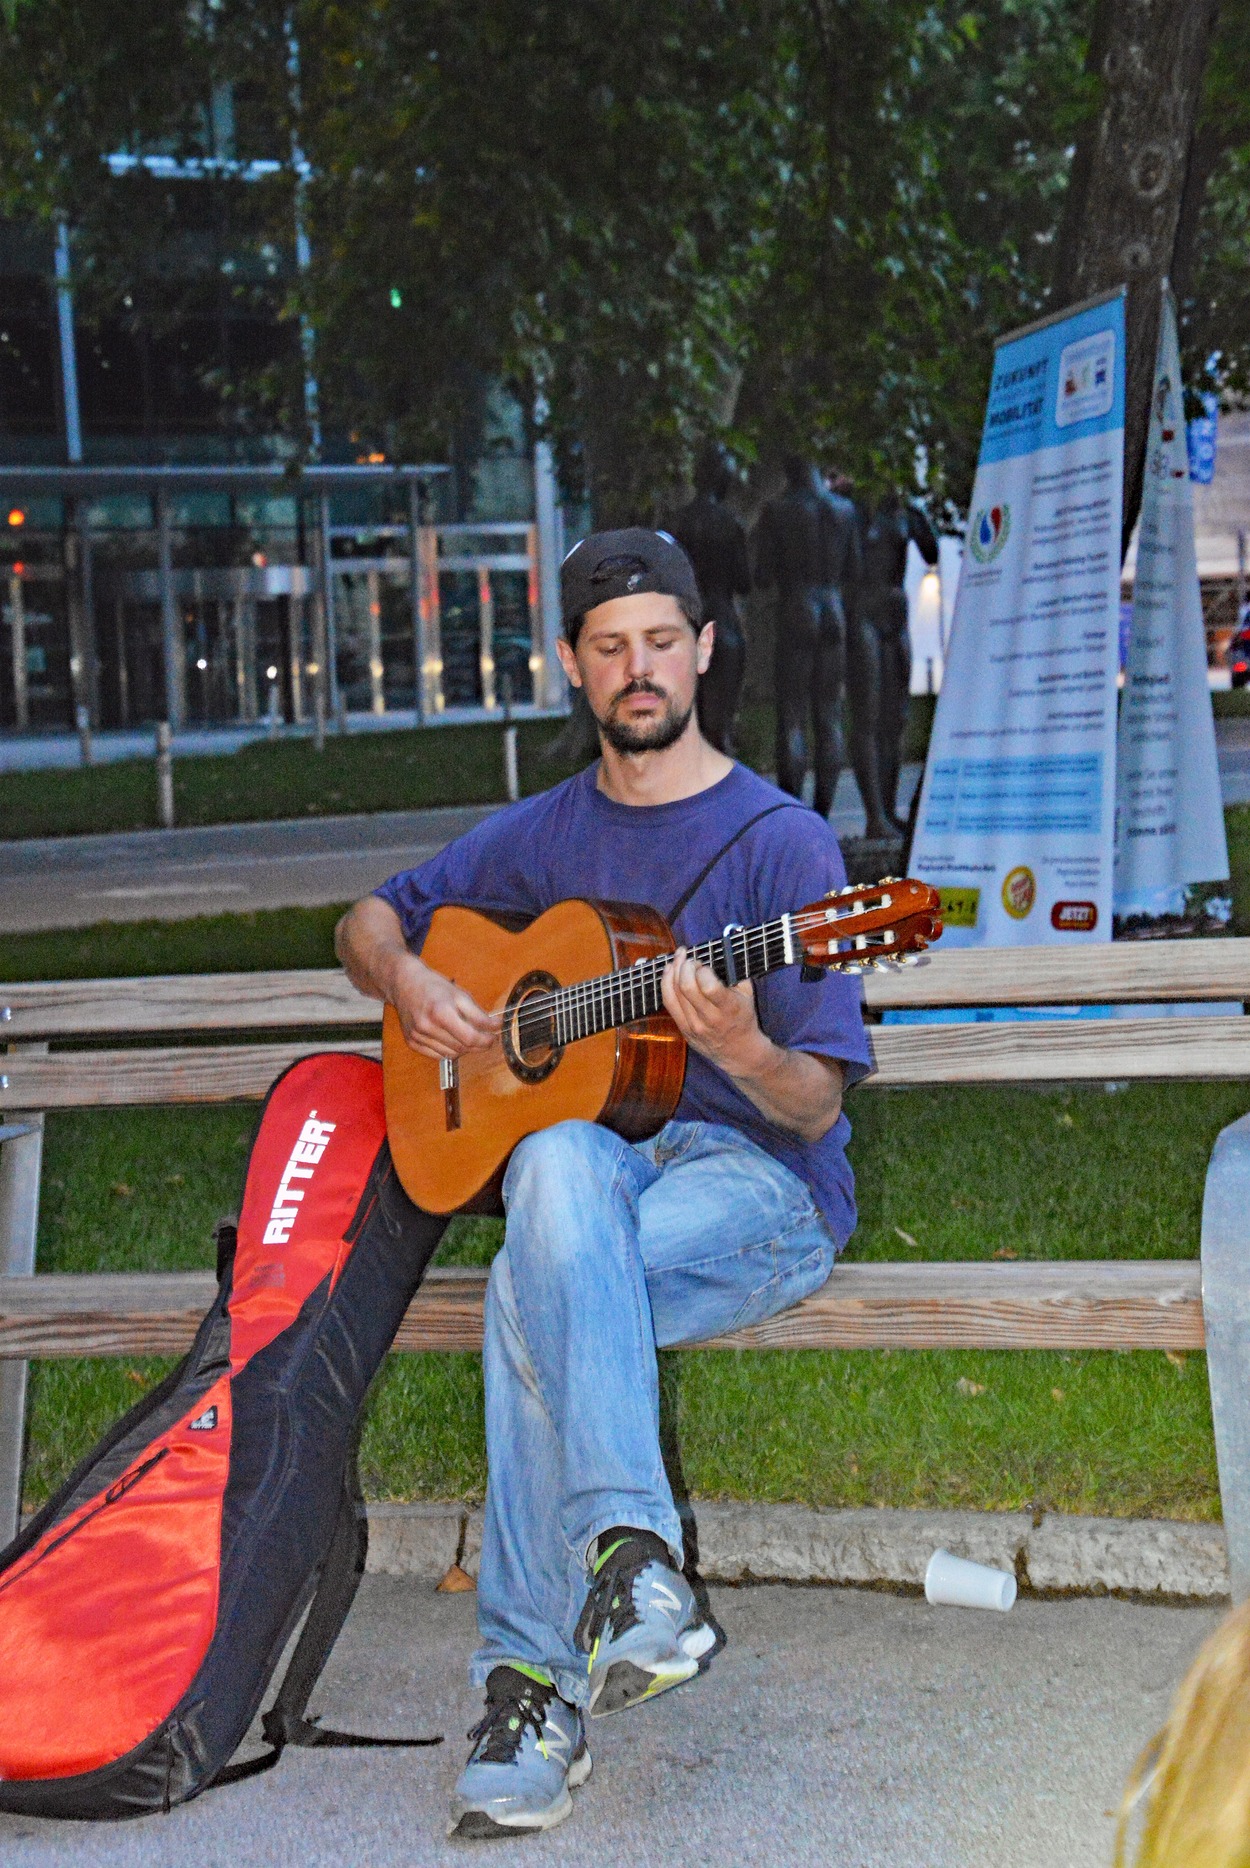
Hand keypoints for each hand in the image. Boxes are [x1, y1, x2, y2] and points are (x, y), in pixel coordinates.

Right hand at [389, 953, 495, 1060]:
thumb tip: (495, 1026)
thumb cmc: (433, 987)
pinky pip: (437, 1056)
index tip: (494, 1036)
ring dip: (464, 1049)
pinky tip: (452, 1040)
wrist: (404, 983)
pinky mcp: (412, 1042)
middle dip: (479, 1045)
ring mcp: (418, 1036)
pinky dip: (449, 1051)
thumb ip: (478, 1014)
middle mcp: (427, 1027)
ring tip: (469, 1037)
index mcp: (441, 1012)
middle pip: (462, 1048)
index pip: (470, 1037)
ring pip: (451, 1054)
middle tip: (487, 1038)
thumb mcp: (459, 995)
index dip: (486, 1040)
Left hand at [660, 946, 770, 1077]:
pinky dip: (666, 984)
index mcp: (728, 1009)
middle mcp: (709, 1019)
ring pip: (674, 994)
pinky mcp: (683, 1029)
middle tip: (690, 958)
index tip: (704, 964)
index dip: (702, 970)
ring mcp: (693, 1026)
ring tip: (678, 958)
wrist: (739, 1052)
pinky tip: (669, 971)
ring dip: (673, 970)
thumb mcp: (748, 995)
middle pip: (686, 987)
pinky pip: (668, 1003)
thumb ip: (736, 972)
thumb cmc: (744, 1019)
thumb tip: (722, 949)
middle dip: (685, 966)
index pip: (708, 986)